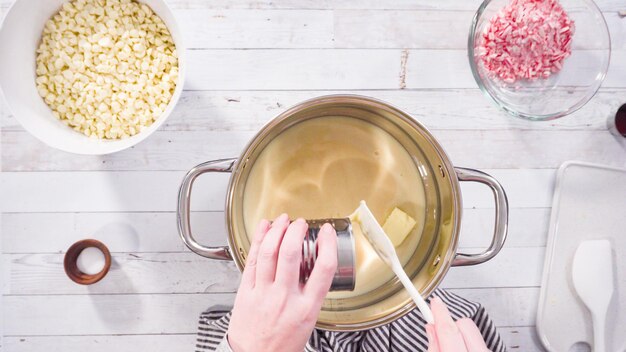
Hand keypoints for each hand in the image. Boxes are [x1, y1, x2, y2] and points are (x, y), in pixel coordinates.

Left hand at [227, 214, 337, 351]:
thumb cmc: (281, 345)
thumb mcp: (308, 322)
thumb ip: (311, 295)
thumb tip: (316, 269)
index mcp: (306, 308)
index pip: (324, 268)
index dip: (328, 243)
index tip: (328, 232)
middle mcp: (285, 298)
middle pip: (291, 253)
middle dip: (296, 230)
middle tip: (301, 223)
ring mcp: (263, 293)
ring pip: (269, 253)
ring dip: (276, 230)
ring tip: (282, 221)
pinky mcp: (246, 291)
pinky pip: (252, 260)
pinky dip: (258, 240)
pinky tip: (263, 228)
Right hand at [426, 297, 489, 351]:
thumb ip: (434, 348)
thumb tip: (431, 328)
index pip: (448, 331)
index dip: (440, 314)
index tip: (435, 302)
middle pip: (464, 324)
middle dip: (452, 324)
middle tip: (441, 332)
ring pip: (473, 331)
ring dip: (461, 333)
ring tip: (454, 346)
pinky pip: (480, 340)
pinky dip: (470, 341)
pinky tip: (463, 349)